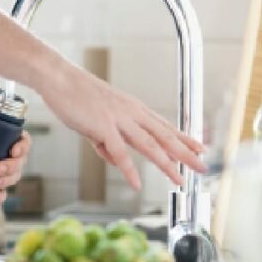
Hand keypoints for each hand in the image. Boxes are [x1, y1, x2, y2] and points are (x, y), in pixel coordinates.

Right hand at [40, 66, 206, 189]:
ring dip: (166, 164)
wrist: (58, 78)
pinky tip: (137, 183)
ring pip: (149, 145)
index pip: (164, 125)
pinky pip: (119, 152)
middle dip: (186, 153)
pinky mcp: (102, 126)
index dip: (184, 138)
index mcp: (132, 108)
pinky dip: (129, 169)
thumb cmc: (75, 95)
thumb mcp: (96, 120)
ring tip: (179, 180)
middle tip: (203, 166)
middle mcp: (131, 113)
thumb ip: (107, 142)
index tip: (200, 147)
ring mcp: (118, 119)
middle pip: (164, 136)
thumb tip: (115, 161)